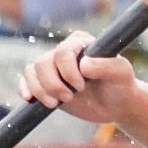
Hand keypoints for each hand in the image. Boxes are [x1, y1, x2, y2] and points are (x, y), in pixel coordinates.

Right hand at [19, 35, 138, 125]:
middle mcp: (64, 51)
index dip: (67, 71)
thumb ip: (108, 66)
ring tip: (57, 103)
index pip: (63, 52)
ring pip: (31, 71)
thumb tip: (83, 65)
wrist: (116, 105)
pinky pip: (25, 80)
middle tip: (70, 97)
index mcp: (81, 42)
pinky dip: (26, 89)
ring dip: (41, 90)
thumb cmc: (121, 85)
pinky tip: (30, 100)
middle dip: (53, 84)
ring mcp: (53, 66)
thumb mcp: (122, 74)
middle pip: (43, 63)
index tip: (81, 86)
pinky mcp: (44, 82)